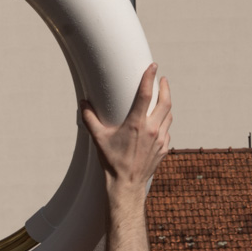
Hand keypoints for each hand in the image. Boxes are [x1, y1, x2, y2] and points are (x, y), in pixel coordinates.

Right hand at [81, 65, 171, 192]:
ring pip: (169, 115)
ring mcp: (160, 139)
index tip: (153, 66)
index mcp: (136, 124)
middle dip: (165, 87)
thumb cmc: (112, 161)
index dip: (149, 77)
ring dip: (167, 104)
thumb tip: (83, 104)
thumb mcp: (99, 138)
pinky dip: (165, 122)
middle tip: (163, 79)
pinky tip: (160, 121)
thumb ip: (90, 119)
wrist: (127, 184)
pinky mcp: (164, 148)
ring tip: (163, 98)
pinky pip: (167, 130)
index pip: (146, 94)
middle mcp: (152, 129)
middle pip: (166, 102)